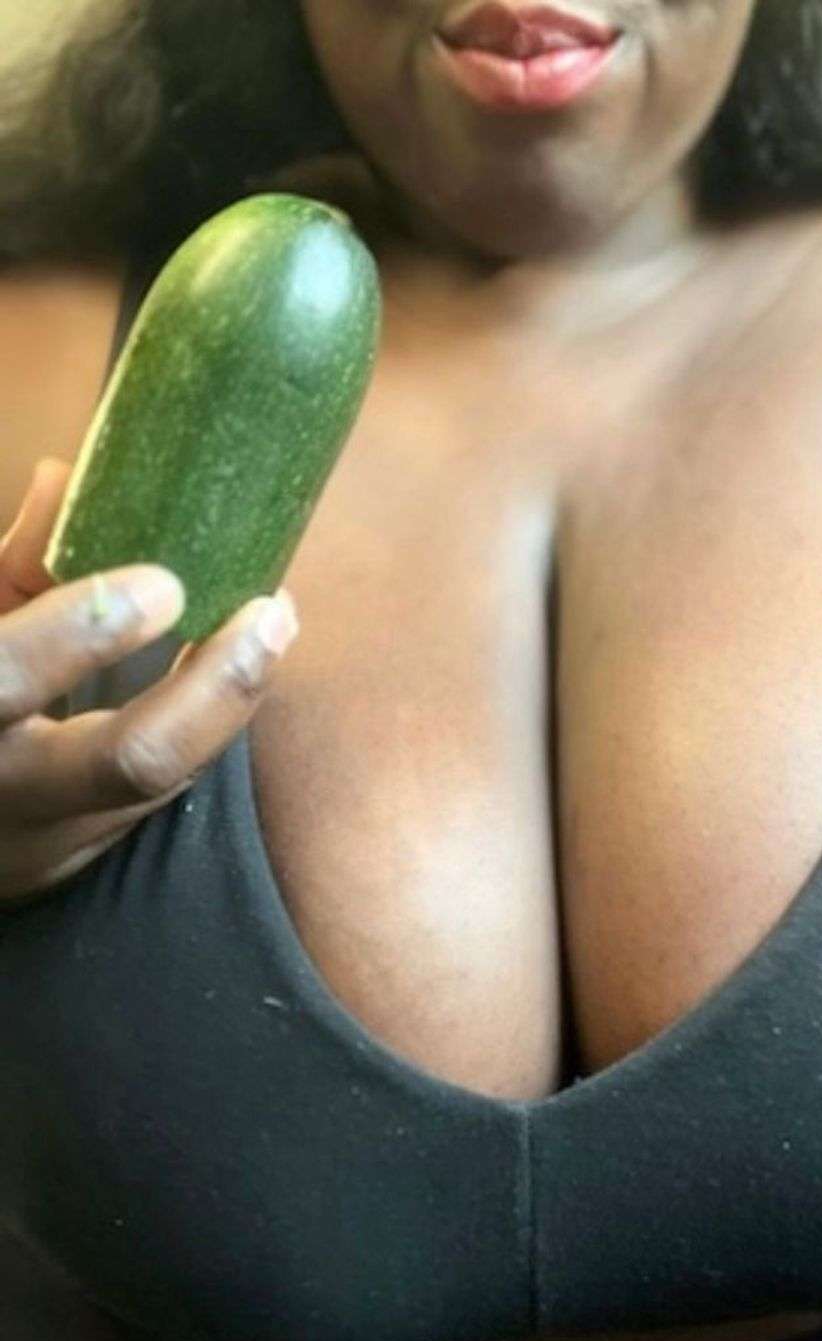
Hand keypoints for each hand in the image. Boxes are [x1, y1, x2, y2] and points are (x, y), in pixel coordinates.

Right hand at [0, 457, 298, 902]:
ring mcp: (52, 839)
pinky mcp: (86, 857)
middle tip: (271, 614)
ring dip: (230, 699)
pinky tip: (237, 665)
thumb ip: (11, 566)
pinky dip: (205, 722)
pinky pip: (166, 787)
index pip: (5, 679)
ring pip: (168, 779)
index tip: (164, 583)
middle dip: (216, 686)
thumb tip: (67, 479)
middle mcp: (7, 789)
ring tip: (272, 623)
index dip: (81, 631)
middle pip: (131, 759)